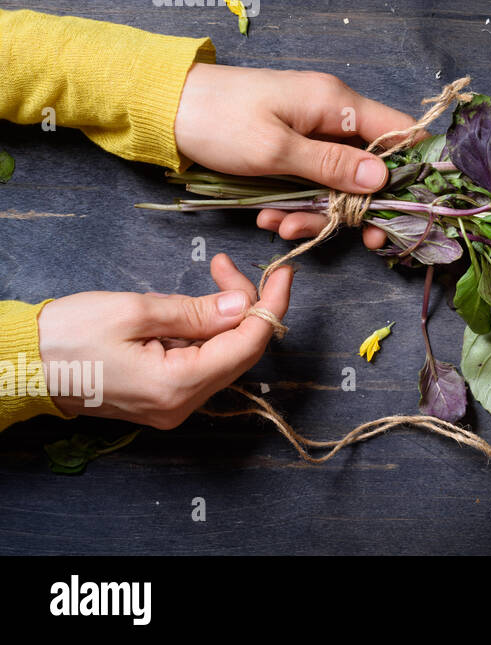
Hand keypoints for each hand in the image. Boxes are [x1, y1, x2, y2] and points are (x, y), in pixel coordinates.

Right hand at [36, 255, 292, 428]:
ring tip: (213, 277)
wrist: (19, 365)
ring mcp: (172, 405)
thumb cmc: (68, 336)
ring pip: (223, 356)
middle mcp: (181, 405)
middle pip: (241, 351)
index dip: (272, 306)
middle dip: (247, 305)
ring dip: (226, 315)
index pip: (248, 344)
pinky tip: (195, 306)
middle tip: (229, 266)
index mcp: (177, 386)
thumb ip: (195, 311)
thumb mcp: (135, 311)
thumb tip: (242, 305)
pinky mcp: (162, 398)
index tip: (283, 273)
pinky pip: (201, 363)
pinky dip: (207, 331)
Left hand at [174, 63, 415, 249]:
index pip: (401, 131)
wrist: (163, 106)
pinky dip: (298, 203)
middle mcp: (332, 114)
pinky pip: (312, 180)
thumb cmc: (218, 120)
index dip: (413, 169)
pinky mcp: (292, 146)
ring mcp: (312, 130)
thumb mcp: (275, 150)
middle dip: (363, 205)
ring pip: (341, 179)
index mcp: (337, 103)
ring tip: (284, 227)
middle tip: (362, 241)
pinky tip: (270, 217)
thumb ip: (332, 165)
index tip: (407, 209)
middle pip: (374, 165)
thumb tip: (383, 179)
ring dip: (321, 210)